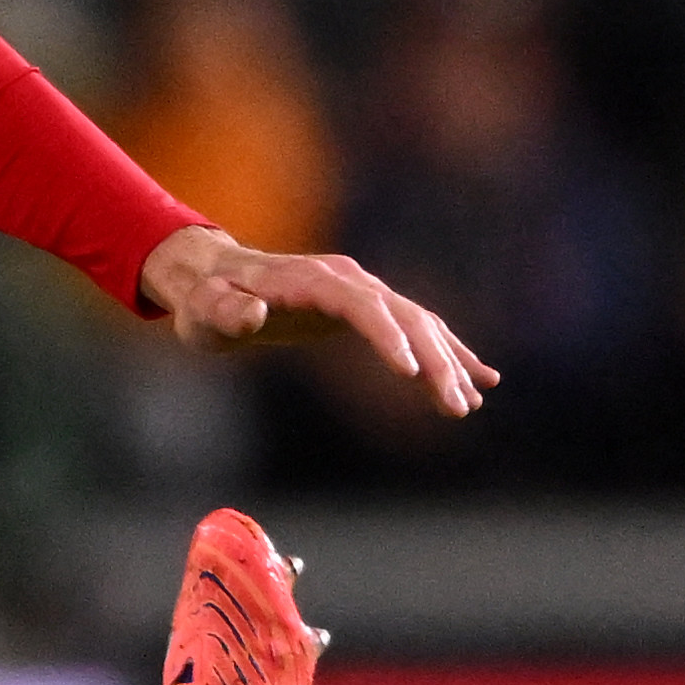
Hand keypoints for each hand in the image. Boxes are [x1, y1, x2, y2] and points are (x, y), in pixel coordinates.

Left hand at [141, 227, 501, 413]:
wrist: (213, 278)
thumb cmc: (205, 301)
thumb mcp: (203, 310)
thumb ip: (226, 312)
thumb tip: (253, 314)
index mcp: (312, 281)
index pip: (362, 306)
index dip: (388, 337)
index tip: (412, 374)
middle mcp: (347, 280)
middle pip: (404, 316)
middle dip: (435, 361)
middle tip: (458, 406)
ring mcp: (361, 290)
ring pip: (418, 323)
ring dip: (448, 362)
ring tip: (472, 403)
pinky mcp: (367, 306)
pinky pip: (416, 328)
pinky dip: (448, 351)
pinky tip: (480, 377)